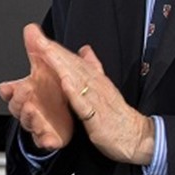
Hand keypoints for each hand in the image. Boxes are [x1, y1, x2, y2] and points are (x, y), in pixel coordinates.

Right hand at [0, 24, 74, 150]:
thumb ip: (37, 50)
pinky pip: (45, 141)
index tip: (8, 86)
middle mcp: (30, 108)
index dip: (9, 90)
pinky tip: (48, 138)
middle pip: (18, 106)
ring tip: (33, 109)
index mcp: (28, 92)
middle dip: (19, 99)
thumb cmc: (53, 93)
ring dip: (29, 117)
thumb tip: (31, 29)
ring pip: (29, 123)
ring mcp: (38, 124)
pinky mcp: (50, 137)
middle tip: (25, 89)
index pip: (12, 91)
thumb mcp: (46, 69)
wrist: (69, 116)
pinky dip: (45, 140)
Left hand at [25, 24, 155, 164]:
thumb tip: (85, 50)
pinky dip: (75, 93)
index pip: (74, 60)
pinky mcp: (97, 117)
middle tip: (38, 40)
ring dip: (61, 66)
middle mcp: (96, 86)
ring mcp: (97, 101)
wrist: (136, 136)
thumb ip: (93, 68)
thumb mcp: (104, 87)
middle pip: (73, 66)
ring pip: (77, 80)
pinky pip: (84, 104)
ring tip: (47, 54)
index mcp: (96, 79)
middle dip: (55, 52)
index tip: (40, 38)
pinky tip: (65, 83)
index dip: (57, 49)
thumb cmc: (117, 114)